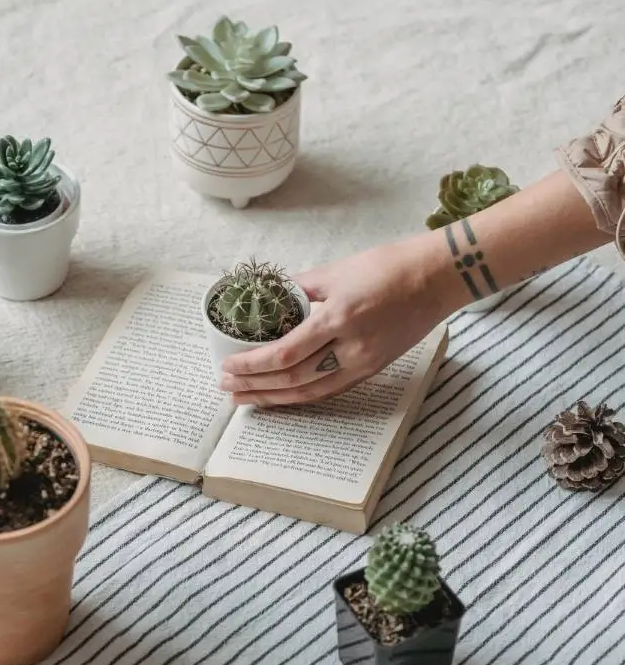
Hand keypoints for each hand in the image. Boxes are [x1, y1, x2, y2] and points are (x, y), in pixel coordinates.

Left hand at [219, 236, 451, 406]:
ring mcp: (364, 362)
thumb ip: (301, 288)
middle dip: (256, 387)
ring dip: (274, 398)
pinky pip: (331, 389)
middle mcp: (351, 347)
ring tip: (246, 399)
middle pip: (293, 379)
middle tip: (227, 388)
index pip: (284, 353)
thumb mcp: (338, 270)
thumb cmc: (390, 266)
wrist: (438, 277)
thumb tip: (272, 299)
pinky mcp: (373, 367)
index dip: (252, 365)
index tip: (227, 366)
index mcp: (338, 318)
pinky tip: (283, 396)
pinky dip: (302, 395)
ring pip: (311, 392)